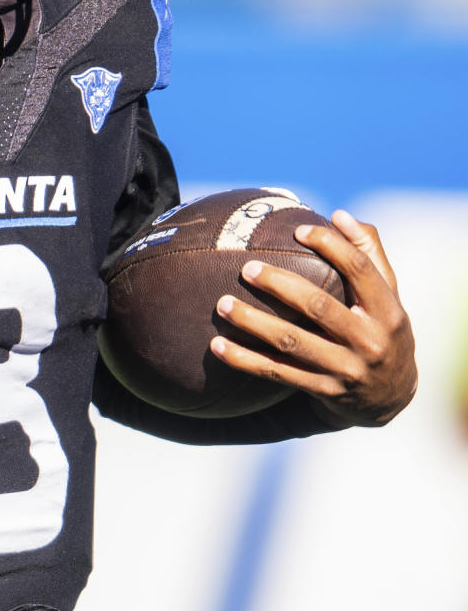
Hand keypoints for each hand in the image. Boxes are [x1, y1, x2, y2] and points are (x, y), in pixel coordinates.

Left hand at [210, 208, 416, 426]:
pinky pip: (277, 372)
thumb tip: (340, 215)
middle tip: (247, 268)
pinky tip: (218, 346)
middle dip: (279, 285)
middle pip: (318, 306)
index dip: (330, 245)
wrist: (391, 395)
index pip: (360, 269)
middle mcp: (369, 340)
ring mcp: (346, 369)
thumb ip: (369, 253)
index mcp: (388, 309)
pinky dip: (245, 360)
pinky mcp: (323, 391)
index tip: (298, 230)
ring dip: (253, 323)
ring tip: (223, 304)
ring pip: (291, 343)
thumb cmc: (382, 329)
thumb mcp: (389, 295)